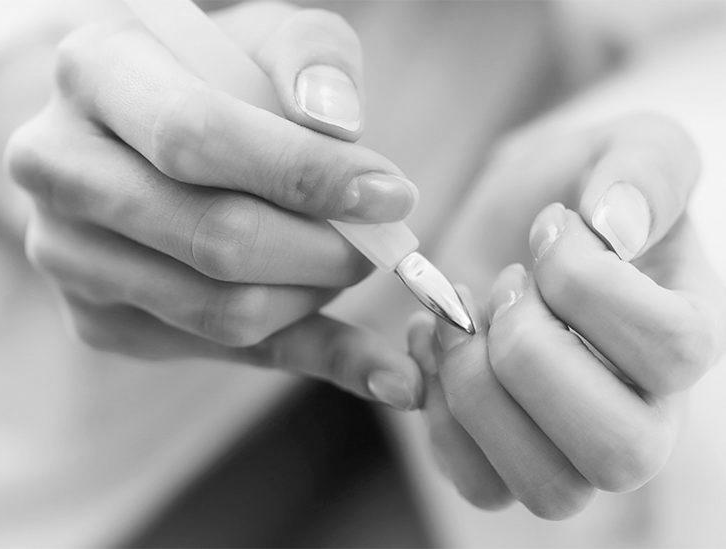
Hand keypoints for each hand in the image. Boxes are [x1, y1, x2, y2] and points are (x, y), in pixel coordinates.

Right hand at [5, 3, 422, 409]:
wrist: (147, 137)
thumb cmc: (220, 80)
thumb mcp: (268, 38)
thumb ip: (310, 58)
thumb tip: (337, 125)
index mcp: (96, 74)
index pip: (197, 138)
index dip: (303, 175)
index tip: (391, 196)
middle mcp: (61, 169)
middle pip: (214, 239)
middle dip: (323, 250)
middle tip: (380, 241)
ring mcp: (71, 257)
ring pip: (223, 312)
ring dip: (316, 295)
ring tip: (351, 262)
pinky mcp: (101, 322)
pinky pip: (229, 354)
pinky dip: (314, 352)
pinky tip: (377, 361)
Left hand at [408, 114, 725, 516]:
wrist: (514, 223)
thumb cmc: (574, 189)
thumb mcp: (624, 147)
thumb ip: (646, 170)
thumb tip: (617, 228)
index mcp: (683, 337)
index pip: (672, 349)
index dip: (586, 283)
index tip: (546, 229)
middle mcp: (642, 412)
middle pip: (618, 449)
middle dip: (529, 351)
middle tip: (503, 285)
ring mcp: (572, 447)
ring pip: (547, 488)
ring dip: (478, 391)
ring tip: (459, 321)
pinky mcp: (505, 458)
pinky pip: (481, 486)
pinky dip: (440, 416)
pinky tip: (434, 345)